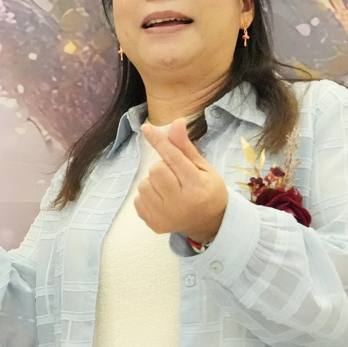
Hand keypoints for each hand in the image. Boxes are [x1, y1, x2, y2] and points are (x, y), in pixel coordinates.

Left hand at [135, 119, 228, 244]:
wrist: (208, 223)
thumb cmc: (207, 190)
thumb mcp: (203, 168)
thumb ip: (185, 147)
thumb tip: (176, 122)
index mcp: (197, 186)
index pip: (174, 158)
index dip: (160, 141)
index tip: (146, 128)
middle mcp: (180, 202)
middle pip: (156, 170)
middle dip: (163, 168)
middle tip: (176, 177)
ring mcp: (165, 215)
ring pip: (144, 184)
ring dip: (154, 182)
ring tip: (169, 190)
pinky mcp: (154, 224)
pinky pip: (138, 199)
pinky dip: (148, 196)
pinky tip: (162, 201)